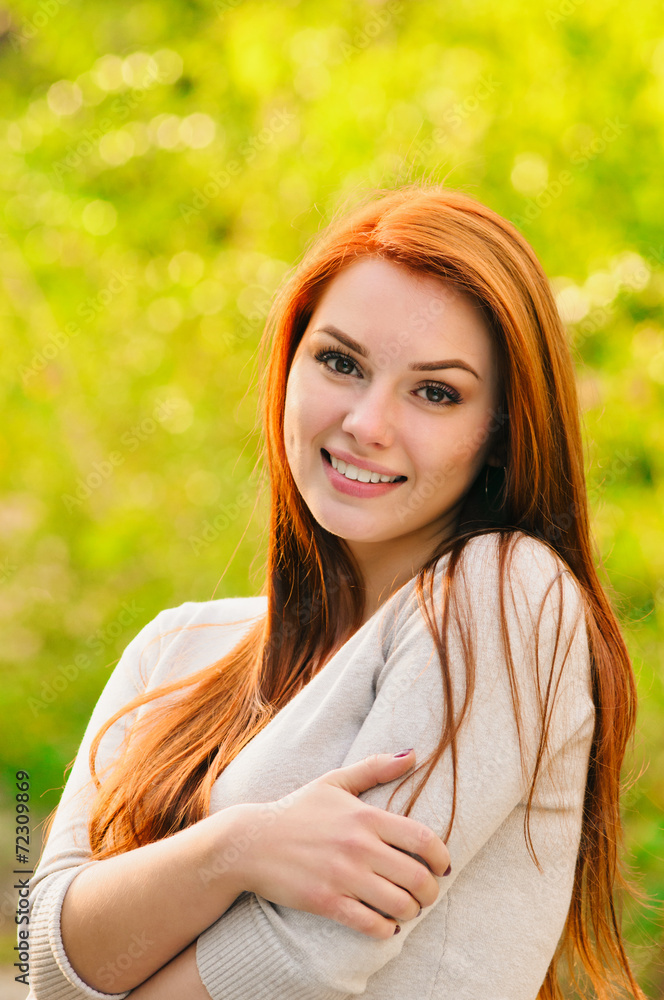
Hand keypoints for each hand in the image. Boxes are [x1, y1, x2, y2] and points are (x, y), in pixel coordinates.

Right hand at [234, 749, 449, 938]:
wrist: (250, 842)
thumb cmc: (296, 810)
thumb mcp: (334, 782)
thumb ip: (374, 767)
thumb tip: (413, 755)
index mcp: (365, 816)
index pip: (422, 838)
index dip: (441, 857)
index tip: (442, 866)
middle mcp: (358, 846)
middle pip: (417, 877)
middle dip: (430, 891)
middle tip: (427, 893)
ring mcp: (342, 875)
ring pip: (399, 904)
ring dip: (411, 911)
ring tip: (408, 909)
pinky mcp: (325, 901)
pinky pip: (370, 924)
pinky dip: (386, 929)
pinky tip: (386, 925)